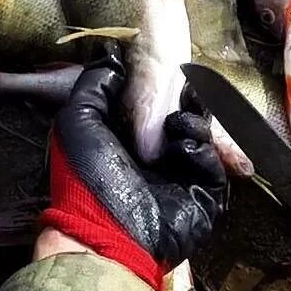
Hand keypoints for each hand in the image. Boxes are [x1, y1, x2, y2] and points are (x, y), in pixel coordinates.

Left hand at [37, 48, 226, 290]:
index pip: (153, 105)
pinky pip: (212, 162)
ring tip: (175, 122)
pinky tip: (182, 145)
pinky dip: (199, 146)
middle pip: (184, 117)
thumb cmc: (86, 178)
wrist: (107, 234)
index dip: (160, 85)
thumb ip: (95, 84)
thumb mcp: (78, 120)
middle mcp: (156, 160)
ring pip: (202, 135)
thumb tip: (112, 56)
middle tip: (184, 84)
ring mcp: (181, 178)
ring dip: (191, 120)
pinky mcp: (204, 196)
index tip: (166, 66)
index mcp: (126, 143)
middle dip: (185, 99)